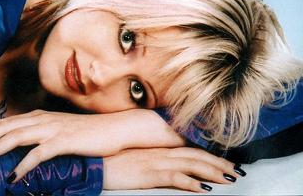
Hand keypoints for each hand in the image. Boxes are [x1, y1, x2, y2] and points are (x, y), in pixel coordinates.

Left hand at [0, 109, 183, 181]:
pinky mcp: (65, 141)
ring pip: (18, 136)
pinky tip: (13, 176)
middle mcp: (45, 119)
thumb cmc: (89, 131)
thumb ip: (44, 134)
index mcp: (43, 116)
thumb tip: (28, 146)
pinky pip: (38, 153)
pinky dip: (23, 165)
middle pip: (8, 126)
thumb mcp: (62, 130)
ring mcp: (54, 129)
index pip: (10, 121)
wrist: (115, 128)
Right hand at [103, 147, 244, 192]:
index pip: (190, 148)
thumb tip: (170, 160)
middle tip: (238, 170)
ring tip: (231, 178)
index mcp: (160, 147)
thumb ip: (156, 155)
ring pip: (192, 164)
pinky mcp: (150, 173)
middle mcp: (162, 151)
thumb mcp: (139, 155)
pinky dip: (192, 183)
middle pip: (196, 155)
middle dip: (219, 163)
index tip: (226, 160)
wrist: (98, 159)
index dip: (210, 154)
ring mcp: (157, 161)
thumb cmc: (116, 158)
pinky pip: (175, 177)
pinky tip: (205, 189)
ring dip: (213, 172)